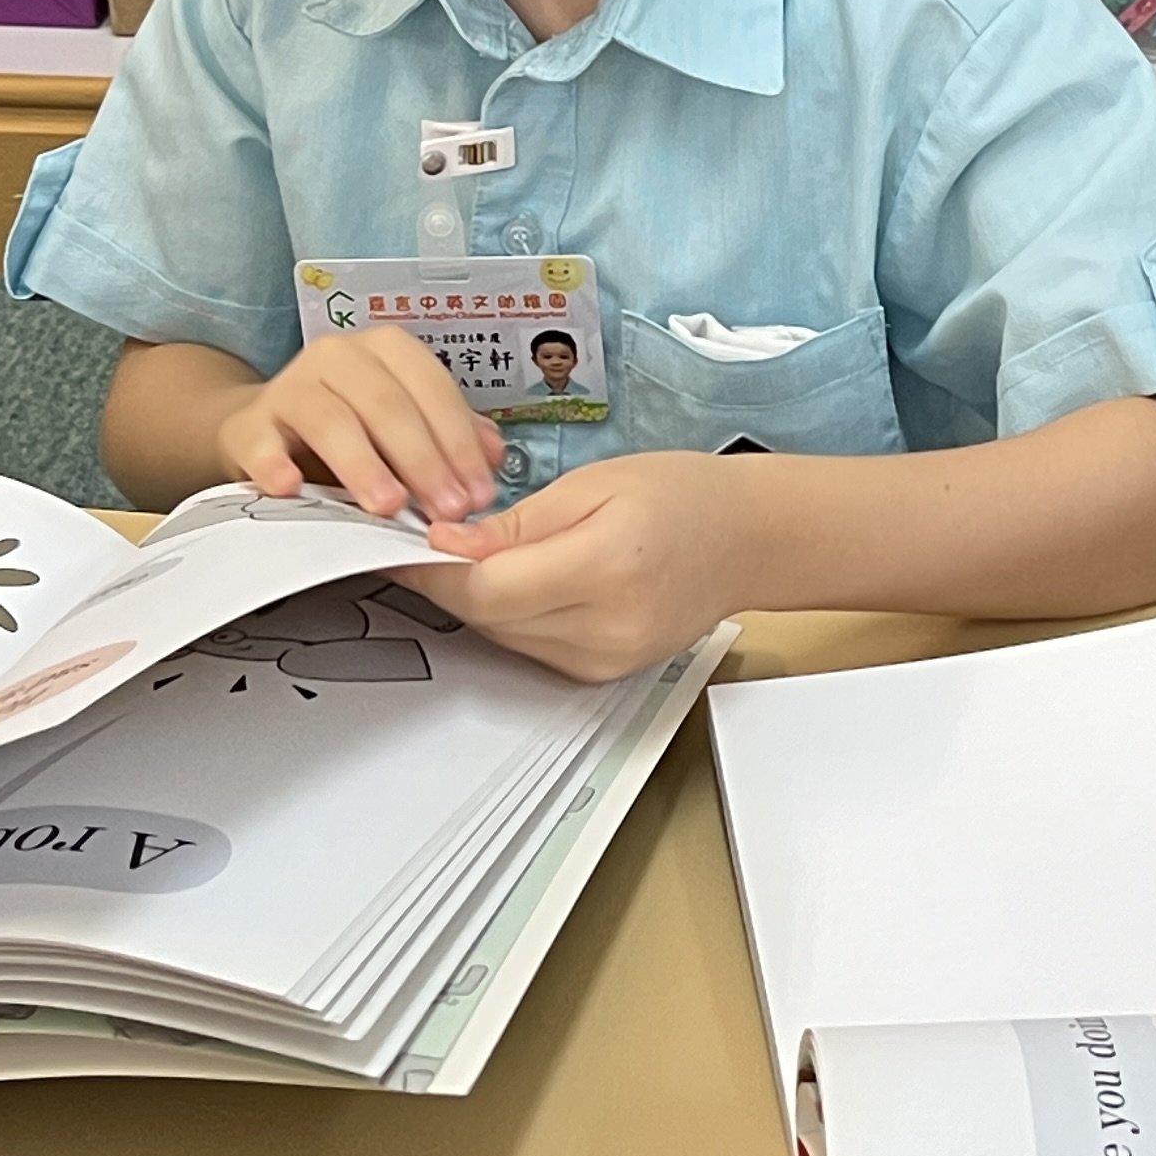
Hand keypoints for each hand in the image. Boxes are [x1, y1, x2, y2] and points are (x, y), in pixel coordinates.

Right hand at [217, 328, 505, 522]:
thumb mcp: (404, 425)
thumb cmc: (351, 428)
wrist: (267, 430)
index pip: (431, 389)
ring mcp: (289, 387)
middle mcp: (339, 356)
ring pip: (331, 420)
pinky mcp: (249, 425)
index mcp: (387, 350)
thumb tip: (494, 455)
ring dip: (363, 465)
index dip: (458, 442)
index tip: (478, 493)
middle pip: (387, 405)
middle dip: (423, 461)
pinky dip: (276, 464)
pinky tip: (291, 487)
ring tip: (389, 506)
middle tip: (445, 509)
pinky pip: (262, 443)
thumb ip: (449, 434)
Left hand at [401, 452, 755, 681]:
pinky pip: (530, 649)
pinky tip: (527, 582)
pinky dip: (514, 616)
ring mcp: (606, 659)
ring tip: (489, 555)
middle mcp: (606, 628)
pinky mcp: (603, 673)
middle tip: (438, 538)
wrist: (747, 539)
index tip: (407, 543)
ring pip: (502, 637)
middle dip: (453, 580)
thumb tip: (448, 544)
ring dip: (481, 599)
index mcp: (605, 568)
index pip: (487, 589)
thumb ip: (517, 522)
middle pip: (488, 618)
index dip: (436, 569)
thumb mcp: (595, 482)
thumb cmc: (683, 497)